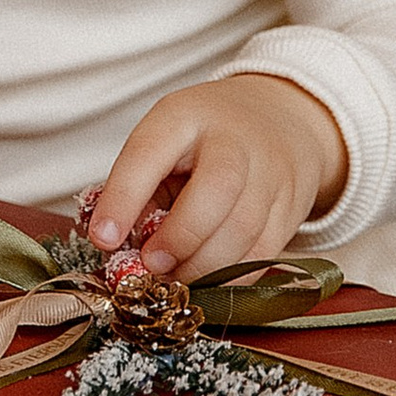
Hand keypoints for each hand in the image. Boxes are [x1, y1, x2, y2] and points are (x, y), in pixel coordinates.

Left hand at [87, 73, 346, 281]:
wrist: (279, 119)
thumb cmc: (204, 136)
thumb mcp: (164, 139)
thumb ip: (139, 186)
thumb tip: (115, 244)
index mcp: (185, 116)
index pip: (150, 152)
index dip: (123, 198)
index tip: (103, 238)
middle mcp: (235, 140)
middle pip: (217, 189)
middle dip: (179, 237)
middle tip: (152, 264)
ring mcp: (271, 174)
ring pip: (244, 230)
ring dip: (203, 266)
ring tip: (176, 276)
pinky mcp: (291, 209)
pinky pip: (263, 255)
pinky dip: (230, 278)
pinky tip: (207, 278)